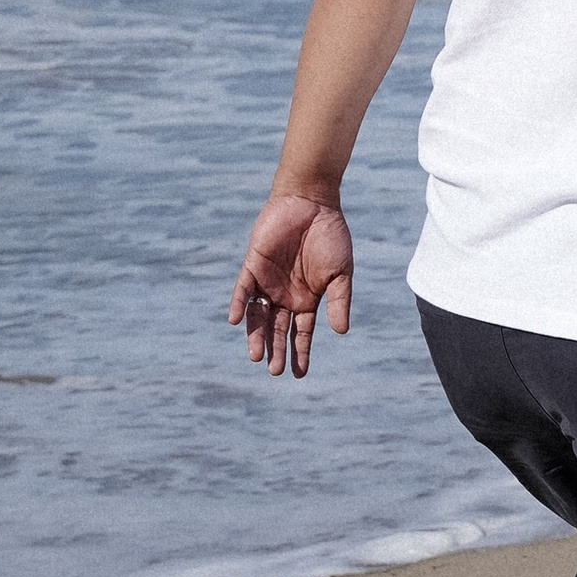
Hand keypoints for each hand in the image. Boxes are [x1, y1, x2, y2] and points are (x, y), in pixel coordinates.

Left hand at [230, 194, 354, 377]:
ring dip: (256, 335)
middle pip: (278, 329)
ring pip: (258, 315)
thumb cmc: (330, 236)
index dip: (300, 352)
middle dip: (276, 350)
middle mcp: (285, 295)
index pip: (301, 332)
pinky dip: (238, 304)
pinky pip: (242, 289)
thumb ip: (339, 301)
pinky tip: (235, 320)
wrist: (311, 203)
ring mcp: (267, 282)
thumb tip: (340, 332)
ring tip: (256, 356)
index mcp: (307, 299)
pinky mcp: (253, 266)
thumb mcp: (340, 273)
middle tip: (274, 371)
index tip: (298, 374)